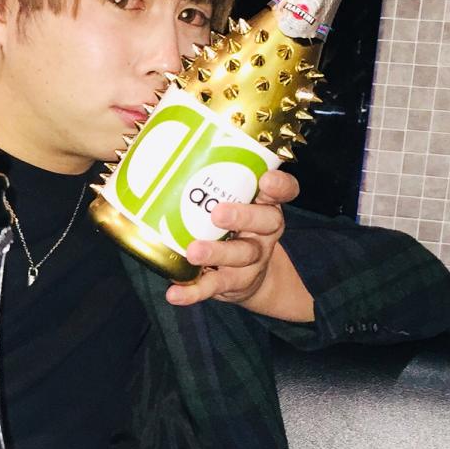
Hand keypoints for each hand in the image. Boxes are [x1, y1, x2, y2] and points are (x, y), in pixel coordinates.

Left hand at [166, 170, 313, 321]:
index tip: (266, 179)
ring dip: (216, 253)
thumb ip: (214, 182)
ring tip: (193, 252)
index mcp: (265, 205)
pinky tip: (174, 294)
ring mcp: (251, 260)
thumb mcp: (233, 203)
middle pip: (266, 222)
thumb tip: (165, 154)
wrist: (247, 278)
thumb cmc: (232, 228)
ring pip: (240, 255)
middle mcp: (264, 232)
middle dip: (243, 216)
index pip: (284, 192)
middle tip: (218, 213)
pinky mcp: (232, 284)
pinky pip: (213, 287)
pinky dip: (193, 292)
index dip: (280, 186)